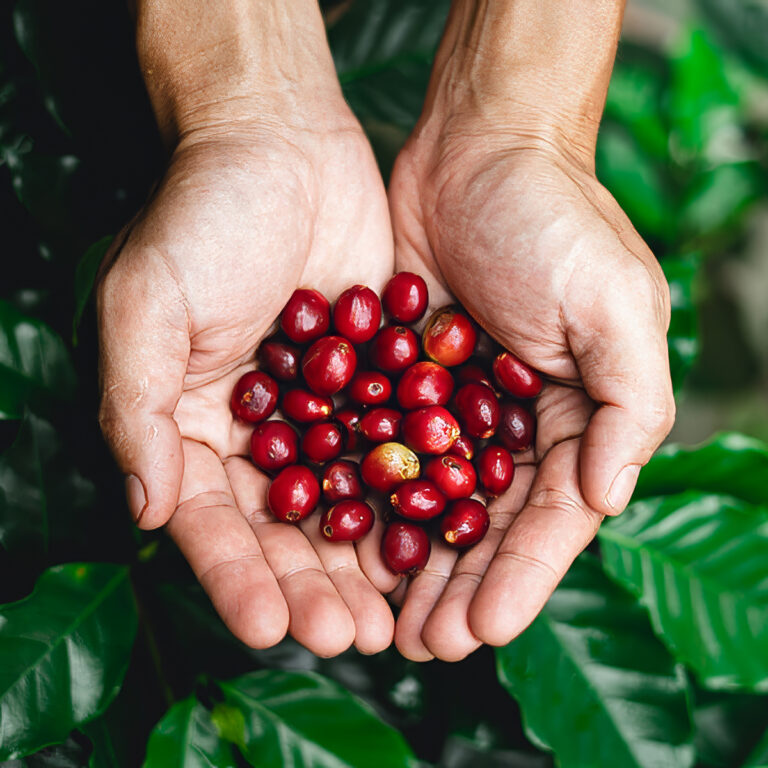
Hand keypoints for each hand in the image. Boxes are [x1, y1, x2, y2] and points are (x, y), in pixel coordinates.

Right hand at [98, 102, 400, 654]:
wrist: (279, 146)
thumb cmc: (201, 217)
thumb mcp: (146, 304)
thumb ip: (137, 406)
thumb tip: (144, 509)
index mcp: (191, 426)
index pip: (210, 520)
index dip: (236, 575)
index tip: (269, 626)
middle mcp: (256, 432)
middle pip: (283, 527)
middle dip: (312, 585)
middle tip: (351, 639)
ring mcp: (320, 410)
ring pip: (345, 501)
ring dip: (367, 559)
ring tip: (394, 616)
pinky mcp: (374, 381)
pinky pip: (393, 447)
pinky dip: (412, 493)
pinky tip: (437, 537)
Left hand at [387, 127, 673, 660]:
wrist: (478, 148)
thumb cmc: (555, 218)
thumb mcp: (614, 302)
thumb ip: (627, 402)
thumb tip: (608, 497)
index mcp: (575, 417)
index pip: (553, 517)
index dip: (521, 577)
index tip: (482, 630)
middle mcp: (514, 423)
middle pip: (486, 525)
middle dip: (459, 588)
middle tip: (422, 647)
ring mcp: (452, 405)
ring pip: (429, 502)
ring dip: (409, 563)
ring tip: (382, 622)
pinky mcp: (398, 379)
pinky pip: (382, 448)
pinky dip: (365, 496)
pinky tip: (341, 541)